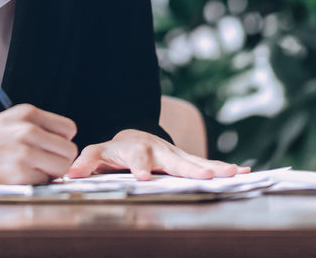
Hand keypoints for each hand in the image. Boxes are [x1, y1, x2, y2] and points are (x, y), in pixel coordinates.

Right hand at [0, 104, 77, 189]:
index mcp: (27, 113)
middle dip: (58, 160)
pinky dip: (35, 184)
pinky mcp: (18, 176)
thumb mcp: (9, 120)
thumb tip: (64, 145)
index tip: (48, 149)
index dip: (61, 142)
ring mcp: (24, 153)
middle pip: (69, 151)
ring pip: (61, 168)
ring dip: (49, 174)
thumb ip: (37, 126)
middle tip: (40, 165)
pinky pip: (44, 183)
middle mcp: (28, 130)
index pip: (69, 129)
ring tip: (29, 171)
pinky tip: (17, 178)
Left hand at [66, 129, 248, 179]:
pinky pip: (207, 164)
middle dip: (190, 168)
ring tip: (233, 173)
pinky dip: (224, 168)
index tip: (143, 178)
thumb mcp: (96, 154)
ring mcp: (175, 155)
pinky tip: (245, 172)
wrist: (133, 138)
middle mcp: (159, 150)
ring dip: (214, 167)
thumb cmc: (113, 150)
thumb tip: (71, 175)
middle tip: (206, 176)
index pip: (137, 157)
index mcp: (135, 150)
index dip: (139, 166)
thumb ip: (85, 163)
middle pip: (174, 159)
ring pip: (195, 161)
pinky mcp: (187, 161)